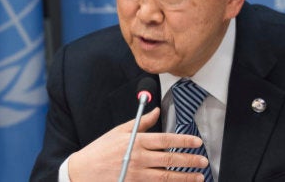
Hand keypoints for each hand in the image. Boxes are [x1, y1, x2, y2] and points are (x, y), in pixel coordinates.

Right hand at [68, 107, 207, 180]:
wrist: (81, 172)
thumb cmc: (100, 150)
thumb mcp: (118, 131)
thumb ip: (141, 123)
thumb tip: (155, 110)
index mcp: (136, 141)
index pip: (165, 140)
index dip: (183, 141)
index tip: (197, 143)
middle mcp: (138, 158)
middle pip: (169, 159)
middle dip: (189, 160)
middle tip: (203, 161)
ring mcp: (136, 175)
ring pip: (166, 176)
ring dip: (184, 177)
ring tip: (198, 177)